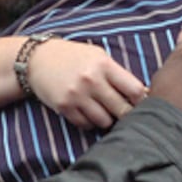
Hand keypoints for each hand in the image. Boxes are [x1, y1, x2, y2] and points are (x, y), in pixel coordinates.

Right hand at [28, 39, 146, 128]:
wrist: (37, 59)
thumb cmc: (74, 57)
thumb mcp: (98, 56)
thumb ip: (118, 74)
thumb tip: (144, 95)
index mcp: (104, 65)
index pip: (135, 90)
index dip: (143, 100)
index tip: (143, 104)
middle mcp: (91, 81)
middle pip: (123, 110)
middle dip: (127, 114)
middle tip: (126, 112)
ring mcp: (77, 95)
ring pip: (105, 121)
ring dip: (108, 120)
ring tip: (105, 111)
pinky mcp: (64, 107)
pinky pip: (86, 125)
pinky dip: (91, 123)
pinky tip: (88, 112)